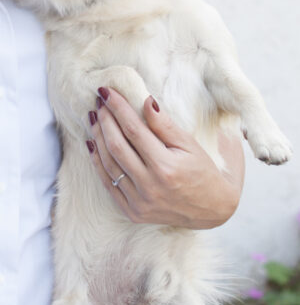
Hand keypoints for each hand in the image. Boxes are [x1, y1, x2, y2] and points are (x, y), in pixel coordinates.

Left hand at [87, 88, 243, 228]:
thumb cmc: (202, 170)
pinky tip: (93, 144)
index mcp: (166, 167)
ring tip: (94, 118)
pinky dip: (98, 163)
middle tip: (99, 101)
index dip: (118, 108)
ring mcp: (140, 203)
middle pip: (117, 146)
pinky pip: (109, 185)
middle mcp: (150, 186)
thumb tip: (145, 100)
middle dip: (104, 120)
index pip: (133, 130)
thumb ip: (164, 124)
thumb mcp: (189, 144)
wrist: (212, 209)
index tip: (107, 91)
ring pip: (109, 164)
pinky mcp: (133, 212)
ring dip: (98, 138)